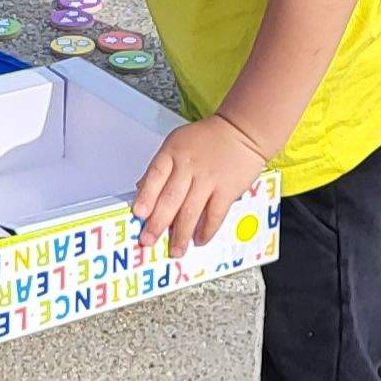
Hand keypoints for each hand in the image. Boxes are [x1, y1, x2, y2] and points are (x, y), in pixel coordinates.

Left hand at [131, 116, 268, 249]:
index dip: (146, 197)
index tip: (139, 214)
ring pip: (191, 211)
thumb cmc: (208, 139)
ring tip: (175, 249)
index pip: (155, 176)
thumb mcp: (177, 144)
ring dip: (181, 234)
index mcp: (173, 152)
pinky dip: (206, 230)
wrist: (242, 131)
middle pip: (170, 198)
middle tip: (149, 240)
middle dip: (158, 223)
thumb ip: (160, 168)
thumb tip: (142, 192)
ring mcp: (209, 178)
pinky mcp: (227, 190)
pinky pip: (214, 214)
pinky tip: (199, 240)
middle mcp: (189, 166)